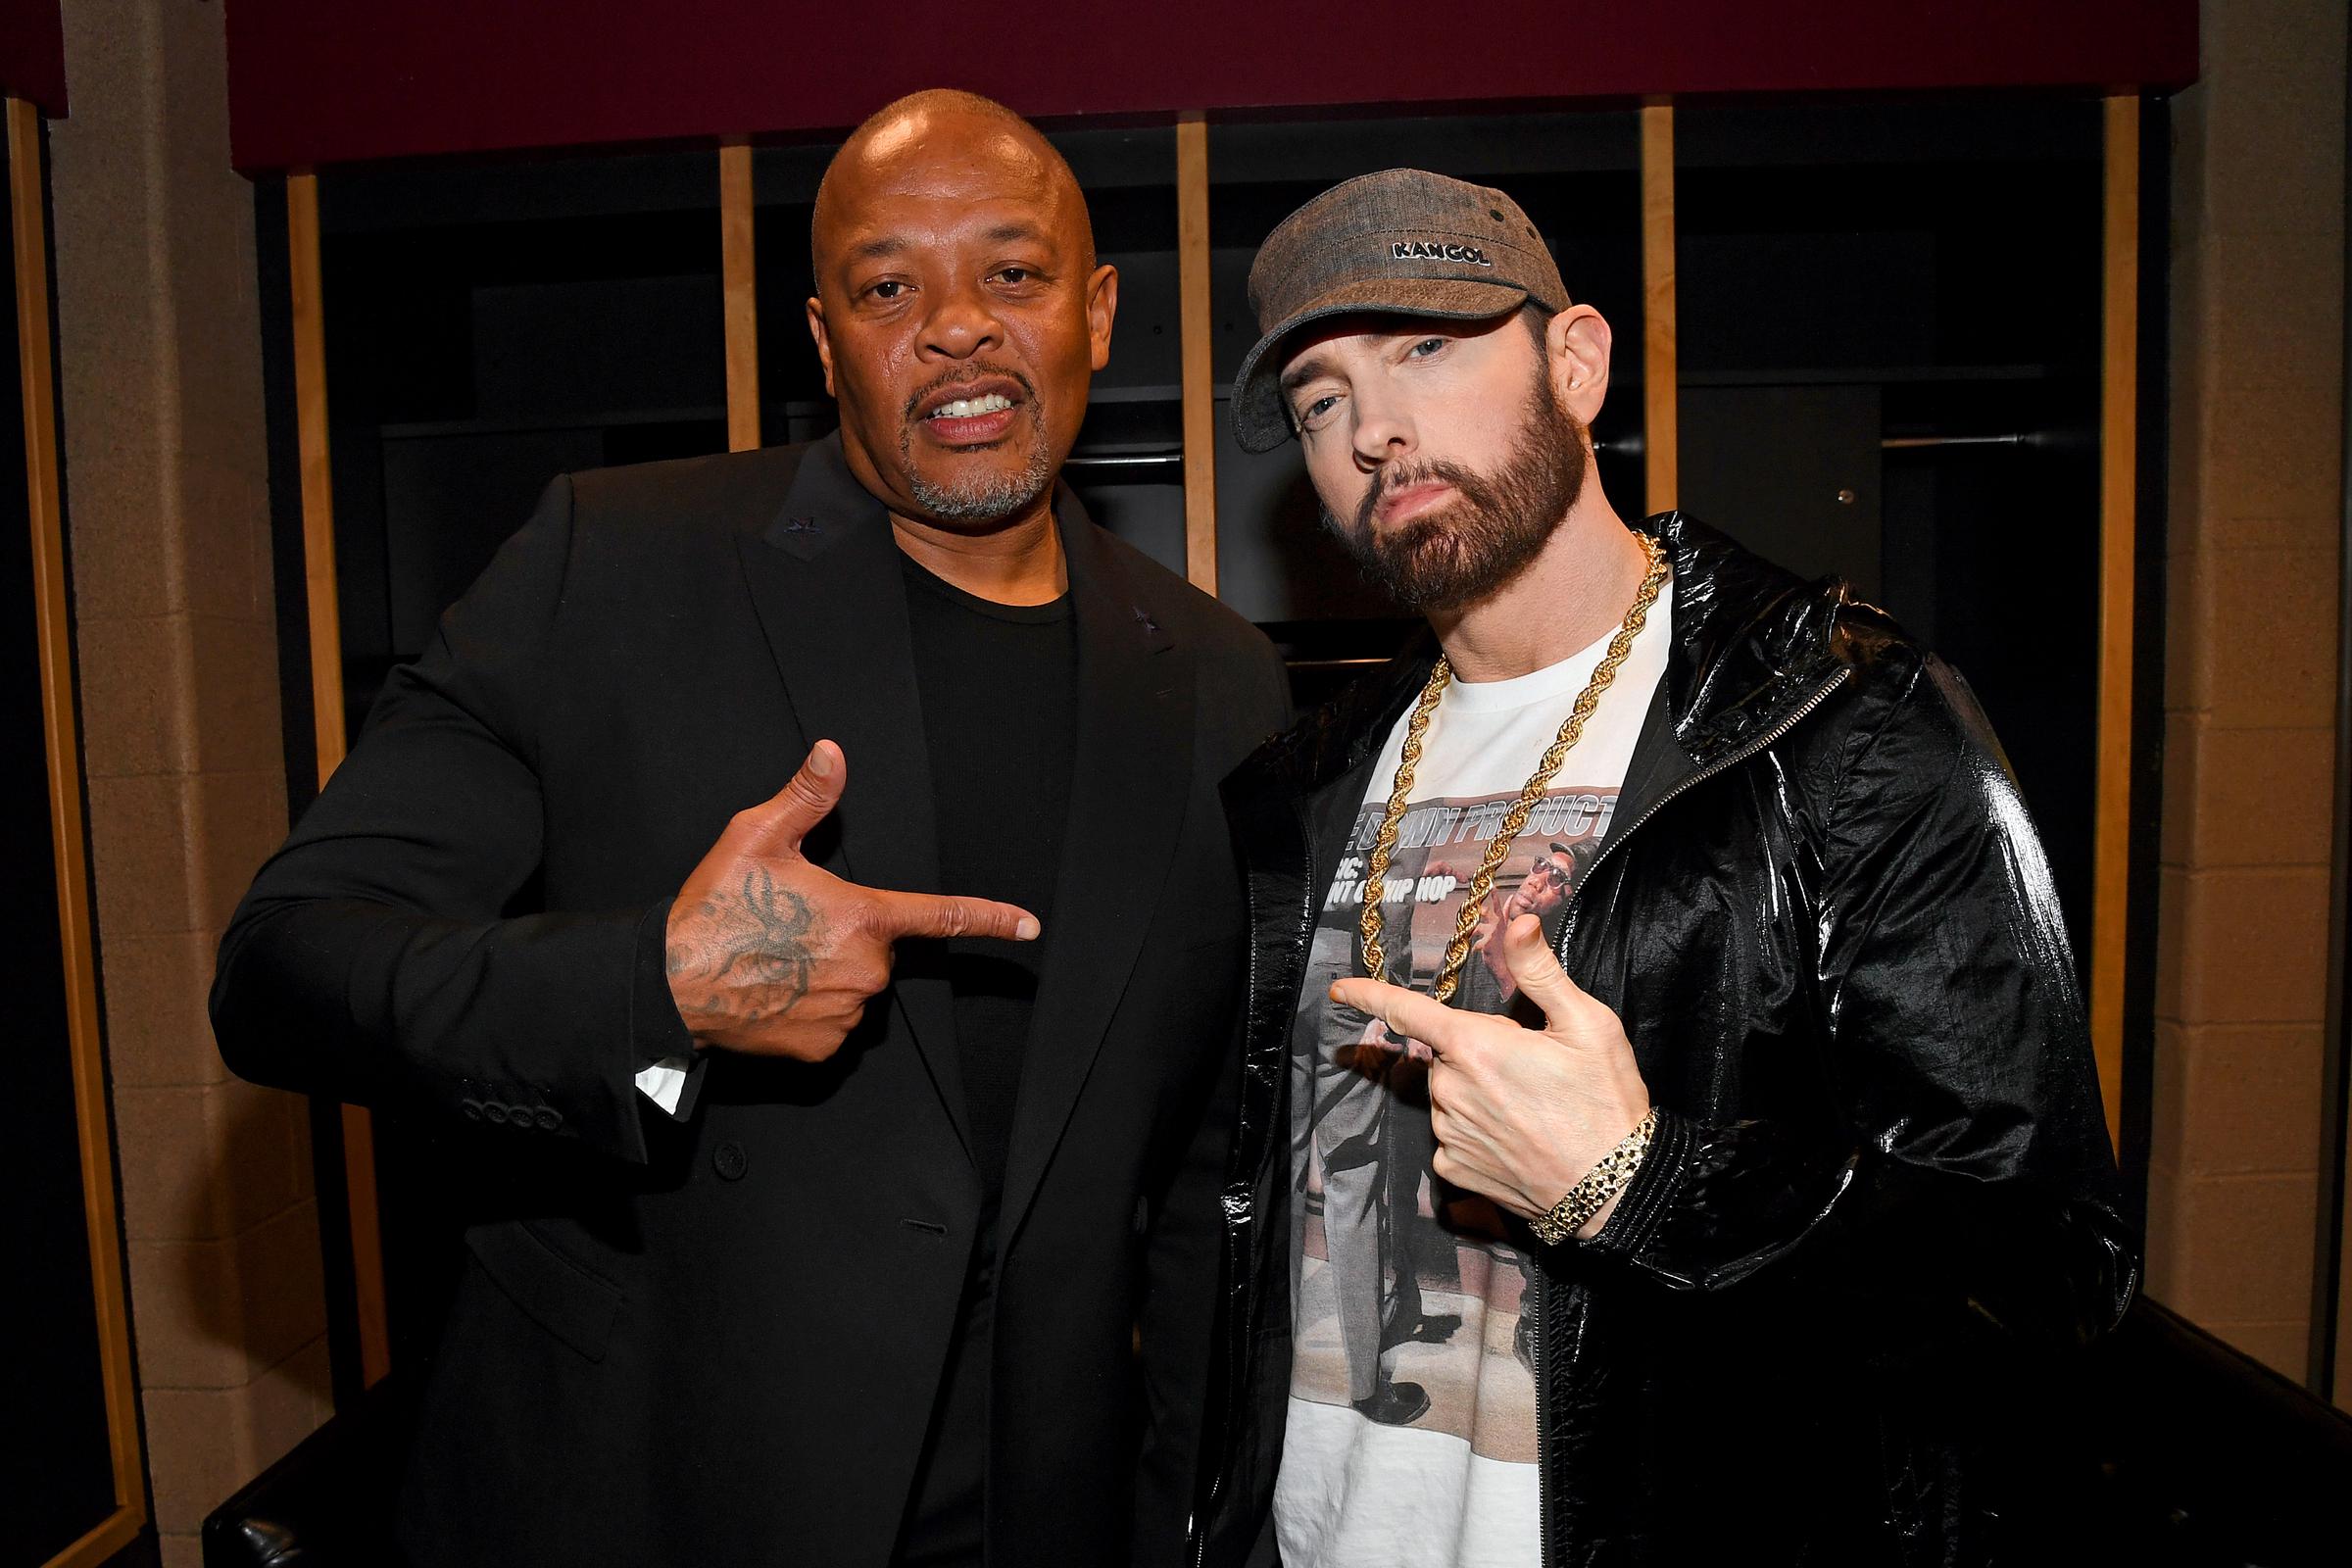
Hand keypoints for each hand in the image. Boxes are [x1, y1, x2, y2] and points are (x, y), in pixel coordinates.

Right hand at [665, 740, 1038, 1059]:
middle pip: (876, 950)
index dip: (992, 919)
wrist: (670, 985)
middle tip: (791, 930)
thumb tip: (832, 752)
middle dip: (845, 938)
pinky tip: (775, 994)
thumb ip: (806, 796)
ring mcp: (846, 1014)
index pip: (942, 916)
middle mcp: (865, 971)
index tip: (1029, 926)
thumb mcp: (757, 837)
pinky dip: (810, 1011)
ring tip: (776, 962)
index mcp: (863, 918)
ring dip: (827, 975)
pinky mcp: (823, 1049)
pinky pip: (833, 1025)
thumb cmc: (715, 910)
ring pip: (854, 988)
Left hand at [1328, 914, 1648, 1237]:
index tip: (1341, 989)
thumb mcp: (1588, 1025)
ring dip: (1476, 1093)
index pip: (1408, 1011)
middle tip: (1531, 1069)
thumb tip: (1520, 923)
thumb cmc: (1605, 1103)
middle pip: (1446, 1055)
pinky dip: (1476, 1132)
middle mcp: (1451, 1091)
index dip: (1370, 995)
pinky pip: (1452, 1136)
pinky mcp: (1454, 1170)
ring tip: (1531, 1108)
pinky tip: (1516, 1139)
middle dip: (1477, 1053)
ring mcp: (1449, 1134)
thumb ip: (1541, 972)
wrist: (1616, 1189)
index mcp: (1477, 1047)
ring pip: (1449, 1096)